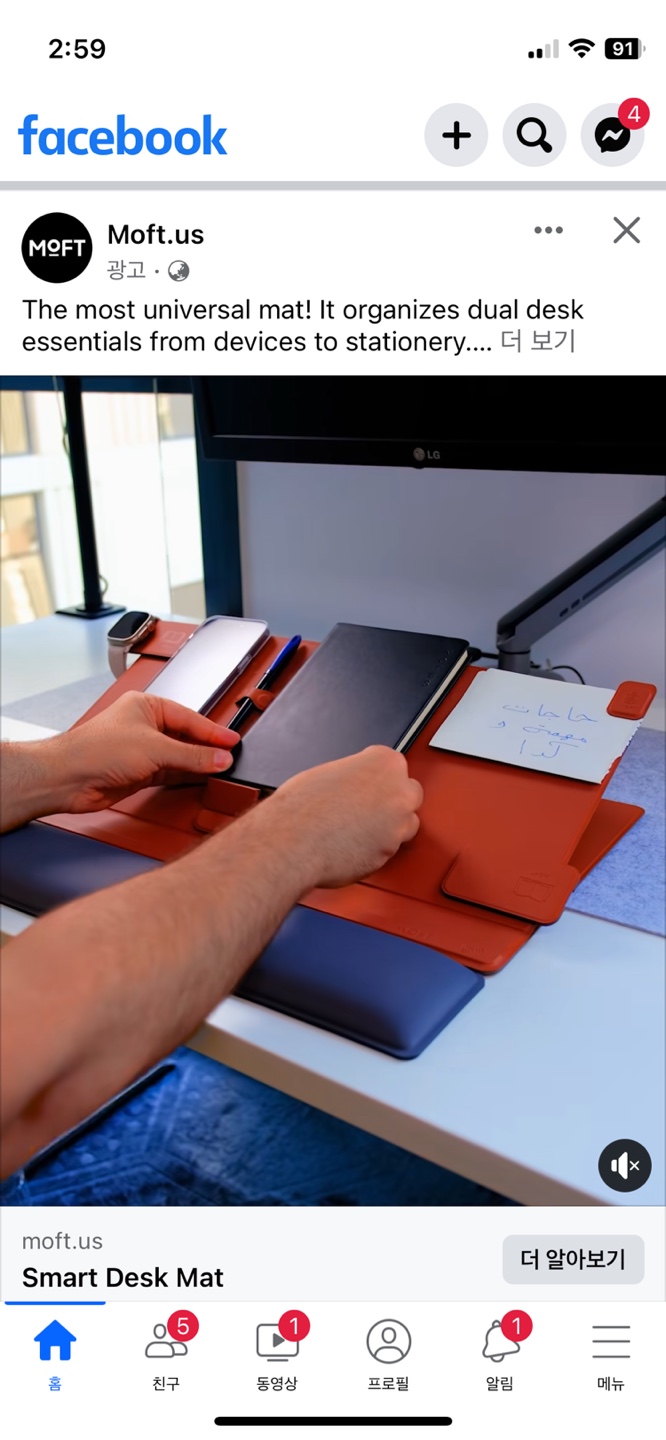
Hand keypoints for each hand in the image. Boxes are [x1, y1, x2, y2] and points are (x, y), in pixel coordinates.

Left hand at [47, 691, 239, 813]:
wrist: (69, 777)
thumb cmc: (96, 749)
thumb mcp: (155, 749)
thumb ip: (192, 755)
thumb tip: (219, 758)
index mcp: (146, 705)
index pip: (189, 717)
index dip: (212, 731)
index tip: (232, 741)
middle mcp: (144, 725)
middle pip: (185, 736)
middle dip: (207, 748)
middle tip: (230, 756)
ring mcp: (142, 749)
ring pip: (179, 756)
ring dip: (198, 763)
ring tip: (221, 768)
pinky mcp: (139, 772)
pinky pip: (170, 772)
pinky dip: (186, 775)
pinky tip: (201, 778)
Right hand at [271, 746, 423, 888]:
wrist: (292, 841)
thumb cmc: (302, 807)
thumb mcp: (328, 772)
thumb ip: (354, 777)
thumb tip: (355, 786)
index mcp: (385, 763)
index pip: (392, 765)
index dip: (376, 778)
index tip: (365, 785)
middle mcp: (399, 792)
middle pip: (409, 793)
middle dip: (391, 800)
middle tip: (365, 807)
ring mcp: (397, 824)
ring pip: (404, 824)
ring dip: (387, 826)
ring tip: (356, 829)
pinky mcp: (389, 853)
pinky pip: (387, 849)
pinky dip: (374, 848)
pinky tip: (351, 845)